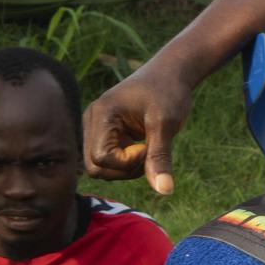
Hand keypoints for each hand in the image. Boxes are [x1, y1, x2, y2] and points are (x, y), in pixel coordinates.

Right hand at [83, 65, 193, 195]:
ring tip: (147, 149)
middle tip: (149, 152)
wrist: (171, 73)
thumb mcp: (166, 124)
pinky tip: (143, 147)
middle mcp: (92, 120)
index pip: (100, 158)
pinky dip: (127, 163)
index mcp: (101, 114)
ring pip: (100, 168)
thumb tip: (165, 191)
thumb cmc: (168, 92)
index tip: (148, 147)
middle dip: (124, 170)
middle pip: (95, 167)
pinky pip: (108, 161)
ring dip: (126, 168)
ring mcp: (97, 127)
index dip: (127, 162)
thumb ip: (160, 157)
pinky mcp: (106, 134)